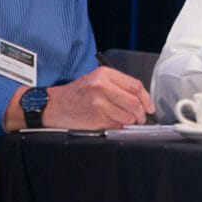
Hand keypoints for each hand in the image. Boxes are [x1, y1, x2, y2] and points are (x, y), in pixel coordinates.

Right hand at [4, 67, 155, 130]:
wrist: (52, 106)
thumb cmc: (75, 94)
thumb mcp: (96, 80)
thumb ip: (118, 86)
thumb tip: (141, 100)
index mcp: (104, 75)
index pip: (136, 86)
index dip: (146, 99)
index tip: (149, 107)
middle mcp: (102, 87)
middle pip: (134, 103)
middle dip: (141, 114)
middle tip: (140, 118)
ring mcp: (99, 104)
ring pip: (127, 117)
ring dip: (129, 122)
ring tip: (123, 120)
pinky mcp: (95, 118)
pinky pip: (116, 126)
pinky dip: (118, 127)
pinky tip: (110, 123)